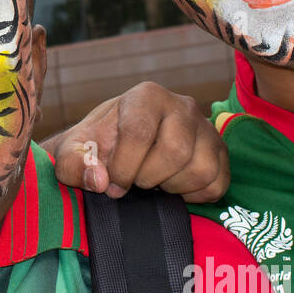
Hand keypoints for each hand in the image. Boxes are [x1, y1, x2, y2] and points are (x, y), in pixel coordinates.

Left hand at [43, 82, 229, 202]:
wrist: (115, 151)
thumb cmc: (95, 149)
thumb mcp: (72, 153)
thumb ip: (73, 164)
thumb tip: (100, 180)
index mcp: (146, 96)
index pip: (139, 132)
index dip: (123, 167)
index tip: (112, 182)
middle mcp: (182, 105)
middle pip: (175, 152)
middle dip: (148, 177)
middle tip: (134, 181)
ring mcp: (206, 129)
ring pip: (200, 170)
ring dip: (171, 187)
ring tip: (153, 181)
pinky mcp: (221, 153)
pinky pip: (217, 184)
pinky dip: (193, 196)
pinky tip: (171, 186)